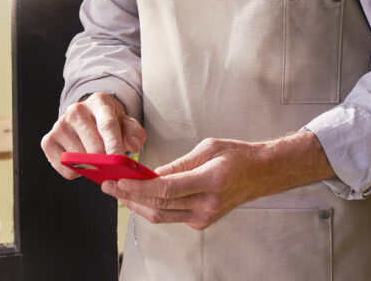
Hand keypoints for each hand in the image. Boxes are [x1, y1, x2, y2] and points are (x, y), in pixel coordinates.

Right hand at [41, 92, 145, 178]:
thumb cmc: (110, 122)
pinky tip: (82, 160)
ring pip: (80, 160)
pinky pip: (66, 168)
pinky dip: (77, 171)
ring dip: (91, 166)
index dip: (114, 145)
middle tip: (113, 167)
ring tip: (96, 157)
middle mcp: (76, 110)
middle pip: (94, 146)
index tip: (120, 161)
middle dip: (106, 162)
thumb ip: (135, 133)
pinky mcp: (48, 141)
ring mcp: (59, 125)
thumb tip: (133, 145)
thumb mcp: (127, 123)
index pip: (107, 125)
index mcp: (99, 102)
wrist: (88, 117)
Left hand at [101, 130, 333, 229]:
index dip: (138, 188)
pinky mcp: (202, 222)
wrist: (261, 174)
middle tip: (109, 186)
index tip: (118, 181)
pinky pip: (171, 216)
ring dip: (137, 205)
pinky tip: (139, 198)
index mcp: (210, 181)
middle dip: (130, 196)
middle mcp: (206, 205)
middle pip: (159, 205)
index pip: (165, 189)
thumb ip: (179, 163)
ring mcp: (205, 217)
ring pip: (162, 215)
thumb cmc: (237, 155)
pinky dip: (153, 207)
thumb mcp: (208, 148)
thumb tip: (151, 173)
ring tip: (117, 193)